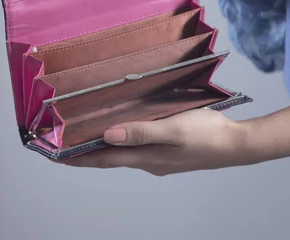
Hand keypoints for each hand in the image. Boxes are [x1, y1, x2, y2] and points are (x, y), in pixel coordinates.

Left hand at [55, 100, 289, 175]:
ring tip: (85, 134)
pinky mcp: (169, 150)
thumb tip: (105, 136)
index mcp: (145, 157)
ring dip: (102, 146)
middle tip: (62, 143)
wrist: (236, 145)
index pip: (102, 159)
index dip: (77, 158)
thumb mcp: (172, 130)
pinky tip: (123, 128)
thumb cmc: (206, 134)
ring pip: (123, 152)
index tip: (53, 156)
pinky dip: (122, 139)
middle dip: (84, 152)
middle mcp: (148, 160)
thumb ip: (140, 132)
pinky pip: (137, 146)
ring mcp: (159, 157)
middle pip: (109, 157)